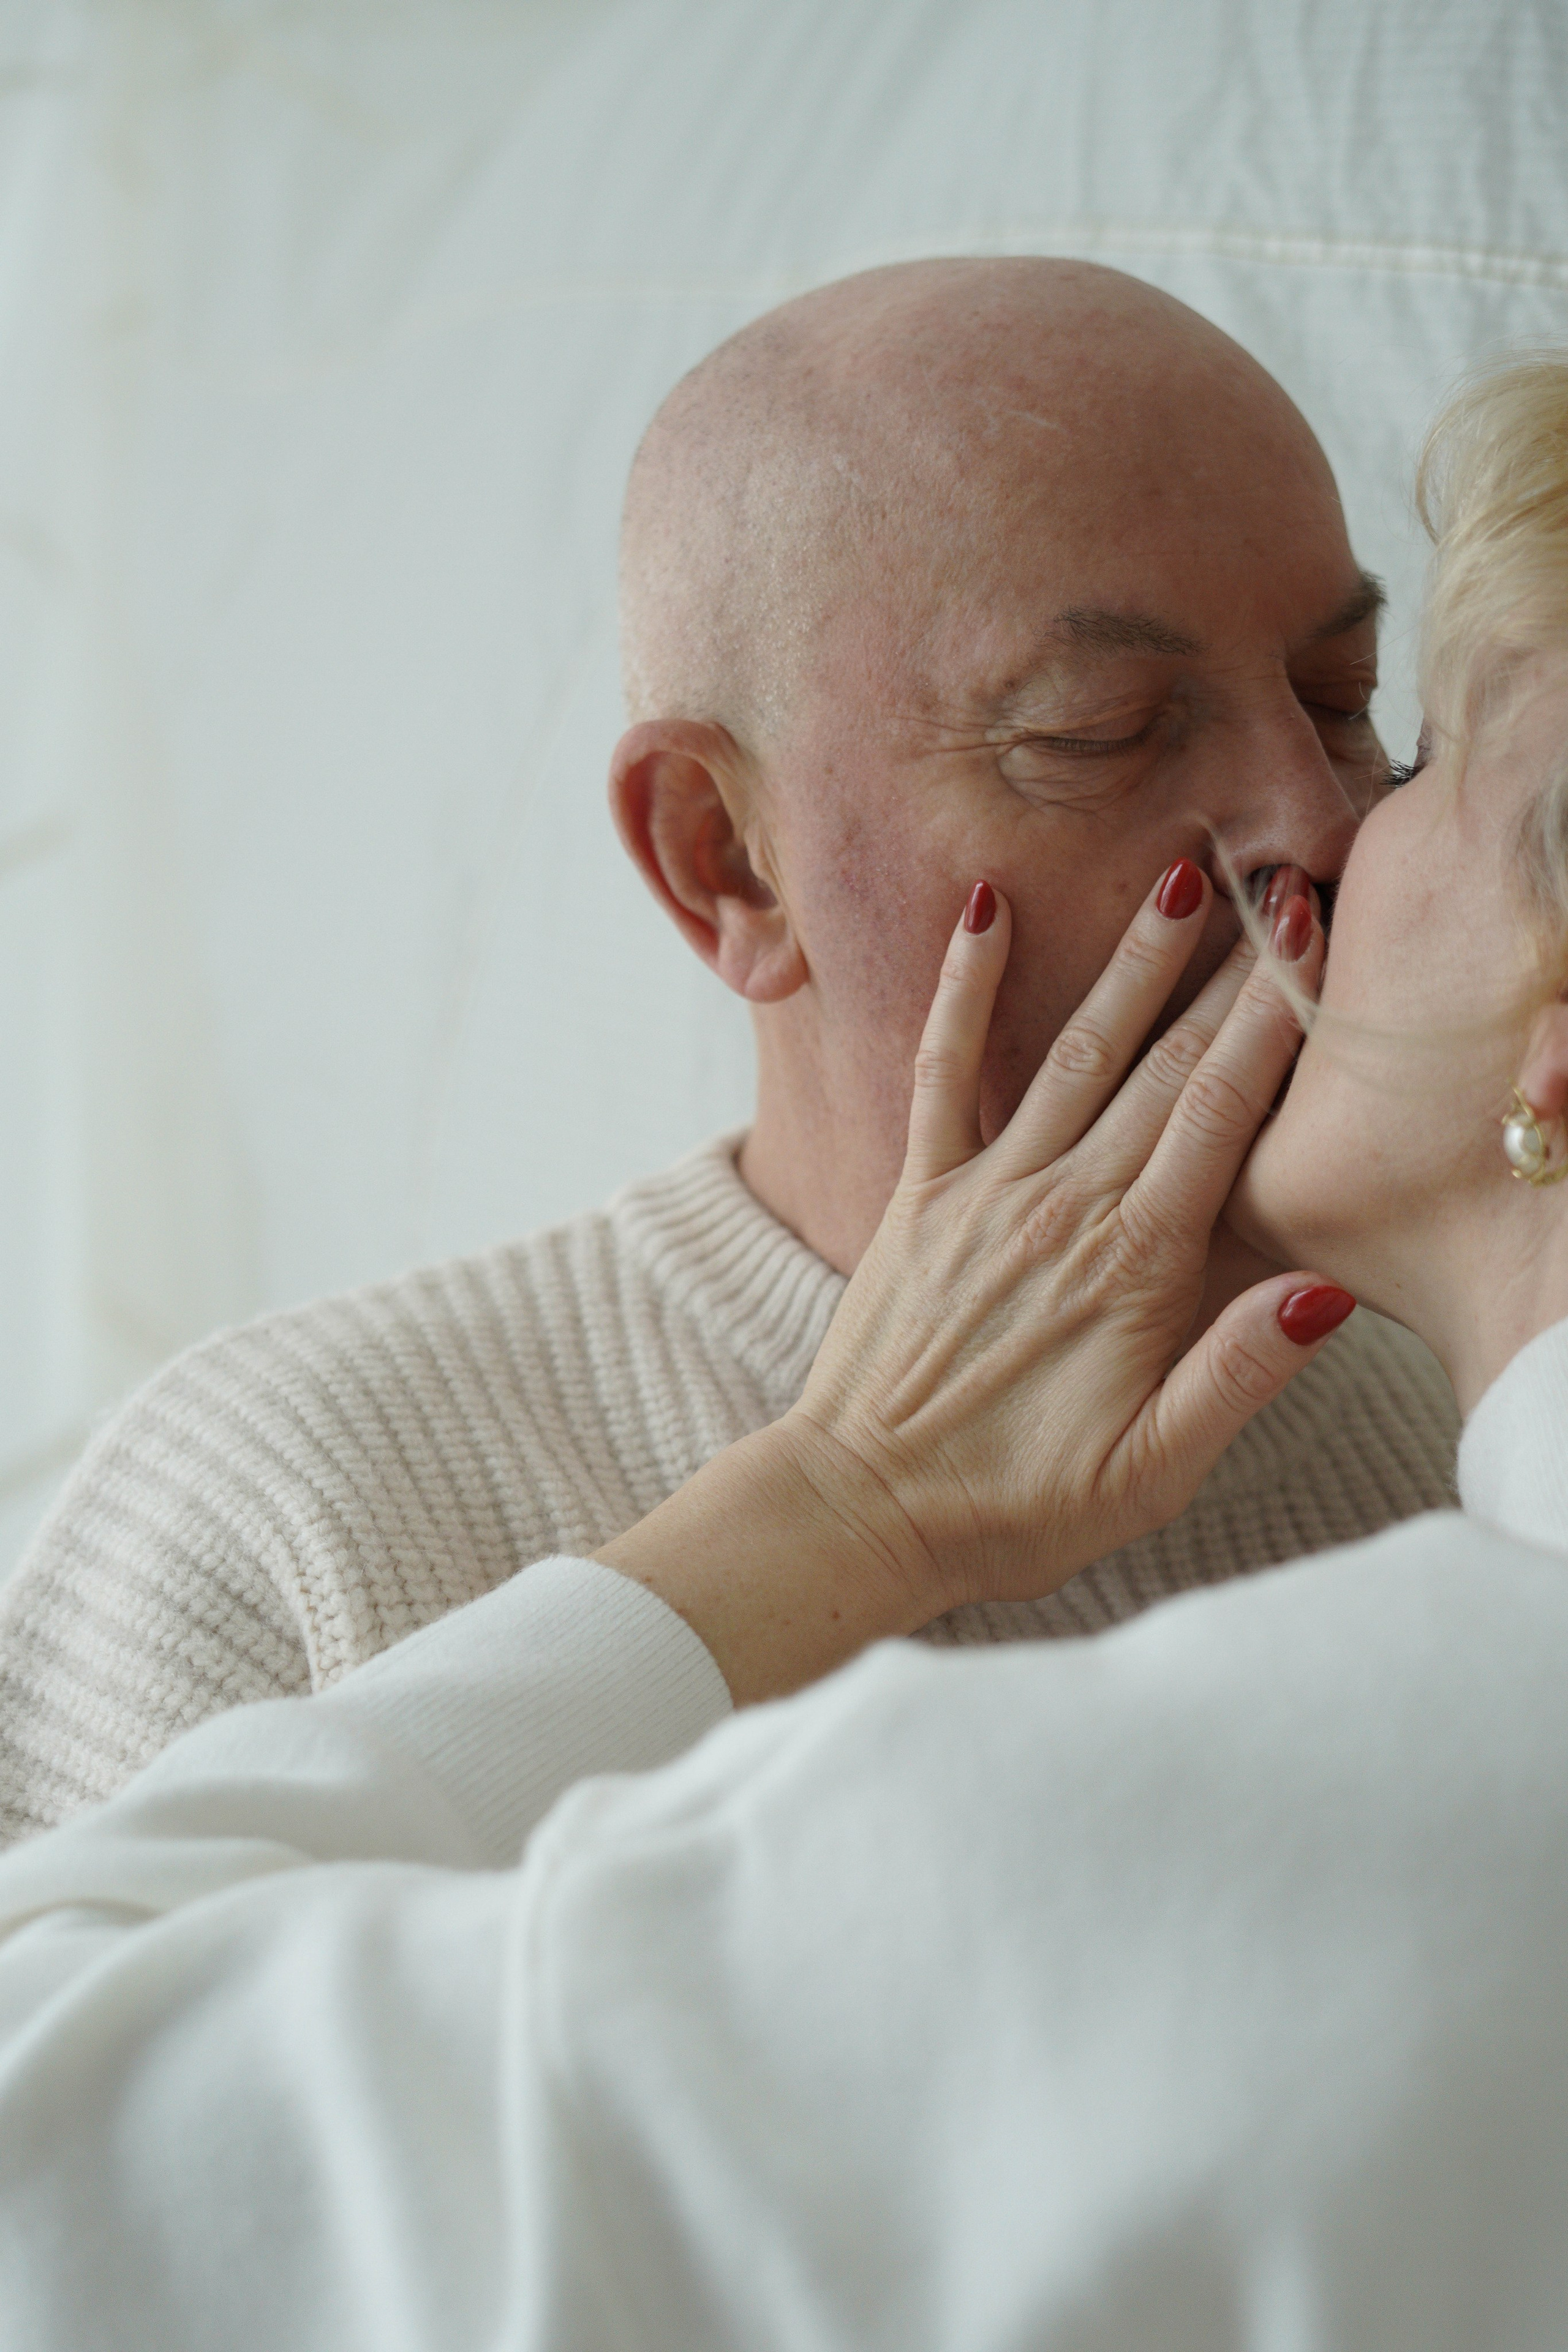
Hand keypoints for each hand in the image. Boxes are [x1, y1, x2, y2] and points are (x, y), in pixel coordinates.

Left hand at [599, 865, 1351, 1700]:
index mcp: (1135, 1266)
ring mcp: (986, 1190)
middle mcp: (1065, 1205)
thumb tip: (1320, 1292)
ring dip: (1130, 960)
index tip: (1312, 944)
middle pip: (1164, 1066)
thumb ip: (1235, 1377)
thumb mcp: (1151, 1474)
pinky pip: (941, 1070)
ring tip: (1179, 875)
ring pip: (1074, 1049)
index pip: (1221, 1114)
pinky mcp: (921, 1194)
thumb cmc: (1014, 1505)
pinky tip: (982, 912)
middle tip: (1277, 883)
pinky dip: (961, 988)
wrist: (863, 1508)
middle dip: (1227, 972)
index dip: (1274, 1022)